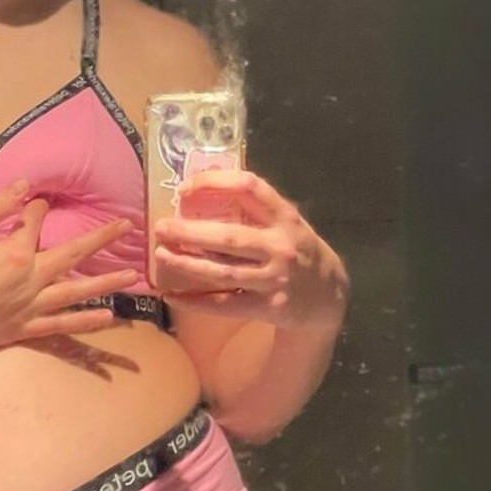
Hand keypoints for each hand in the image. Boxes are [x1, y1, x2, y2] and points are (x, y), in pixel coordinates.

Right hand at [0, 180, 140, 352]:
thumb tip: (26, 189)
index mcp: (15, 253)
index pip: (35, 223)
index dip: (36, 209)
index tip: (35, 202)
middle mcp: (31, 280)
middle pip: (73, 254)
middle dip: (101, 238)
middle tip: (127, 227)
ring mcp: (30, 307)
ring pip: (76, 292)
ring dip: (106, 283)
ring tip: (131, 277)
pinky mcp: (23, 329)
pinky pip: (61, 326)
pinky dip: (86, 322)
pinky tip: (107, 318)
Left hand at [152, 168, 349, 328]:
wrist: (329, 297)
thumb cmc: (298, 251)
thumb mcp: (287, 223)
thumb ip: (255, 209)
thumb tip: (202, 188)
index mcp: (284, 218)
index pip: (249, 188)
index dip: (214, 183)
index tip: (184, 188)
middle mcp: (280, 246)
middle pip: (228, 237)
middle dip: (190, 233)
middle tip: (161, 228)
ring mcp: (275, 279)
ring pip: (222, 273)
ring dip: (187, 265)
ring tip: (161, 256)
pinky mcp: (268, 308)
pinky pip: (225, 305)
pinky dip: (195, 301)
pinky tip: (171, 295)